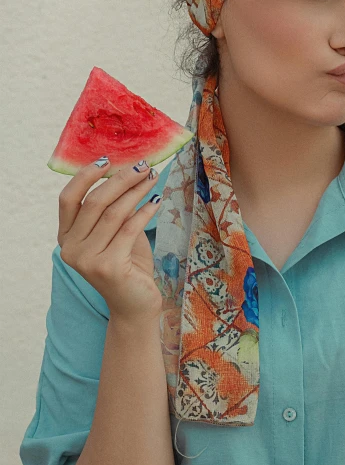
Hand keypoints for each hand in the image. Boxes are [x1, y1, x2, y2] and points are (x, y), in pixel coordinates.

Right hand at [57, 158, 163, 323]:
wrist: (134, 304)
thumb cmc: (127, 263)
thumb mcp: (115, 232)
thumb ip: (114, 208)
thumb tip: (129, 170)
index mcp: (66, 237)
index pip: (68, 198)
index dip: (86, 176)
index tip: (107, 159)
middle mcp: (71, 249)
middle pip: (94, 202)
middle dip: (121, 179)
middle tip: (143, 165)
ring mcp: (87, 260)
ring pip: (114, 213)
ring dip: (137, 190)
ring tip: (153, 177)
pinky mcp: (108, 267)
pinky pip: (129, 229)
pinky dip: (145, 210)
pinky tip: (157, 199)